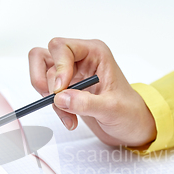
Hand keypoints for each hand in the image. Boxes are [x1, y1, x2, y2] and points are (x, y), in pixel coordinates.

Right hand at [28, 38, 156, 146]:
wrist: (130, 125)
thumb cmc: (128, 112)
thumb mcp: (112, 109)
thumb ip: (86, 103)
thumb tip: (61, 97)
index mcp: (95, 53)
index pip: (63, 47)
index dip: (59, 67)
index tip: (61, 89)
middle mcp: (80, 58)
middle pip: (46, 58)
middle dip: (50, 84)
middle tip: (59, 101)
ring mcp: (70, 72)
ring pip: (43, 75)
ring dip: (49, 97)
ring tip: (67, 114)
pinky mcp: (65, 87)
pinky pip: (46, 92)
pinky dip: (52, 106)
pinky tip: (69, 118)